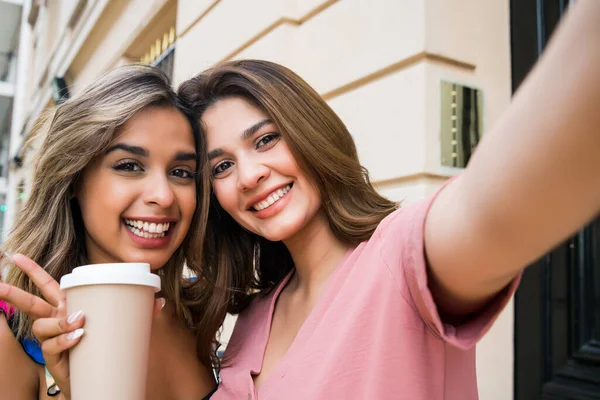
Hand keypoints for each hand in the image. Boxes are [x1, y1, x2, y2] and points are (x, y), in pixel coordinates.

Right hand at [0, 253, 165, 399]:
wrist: (99, 379)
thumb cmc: (103, 347)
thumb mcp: (121, 326)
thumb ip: (139, 313)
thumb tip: (159, 301)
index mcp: (66, 306)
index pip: (47, 285)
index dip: (33, 270)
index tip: (16, 255)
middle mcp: (55, 321)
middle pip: (31, 304)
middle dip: (14, 293)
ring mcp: (52, 340)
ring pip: (42, 325)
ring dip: (59, 321)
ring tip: (79, 321)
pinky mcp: (55, 358)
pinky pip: (53, 345)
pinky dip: (65, 339)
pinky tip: (78, 335)